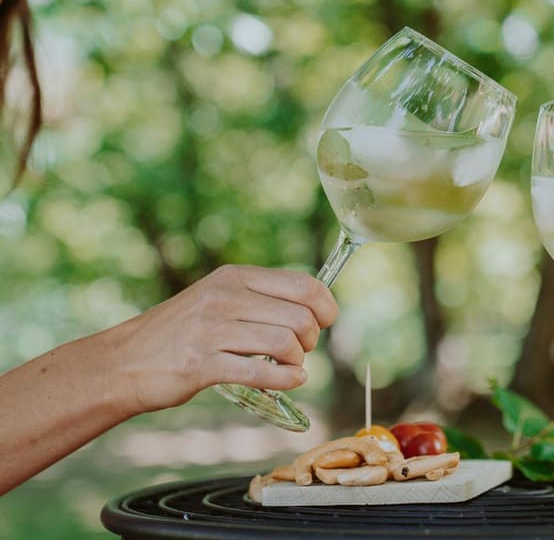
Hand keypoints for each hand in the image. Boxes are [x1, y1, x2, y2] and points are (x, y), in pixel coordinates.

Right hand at [111, 265, 337, 413]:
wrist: (123, 362)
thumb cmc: (180, 332)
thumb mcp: (218, 298)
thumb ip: (259, 298)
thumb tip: (313, 306)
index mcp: (234, 277)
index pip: (303, 284)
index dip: (326, 306)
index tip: (326, 321)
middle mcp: (224, 297)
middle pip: (300, 316)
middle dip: (312, 338)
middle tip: (301, 350)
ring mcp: (211, 330)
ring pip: (284, 343)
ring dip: (298, 361)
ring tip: (291, 366)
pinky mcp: (201, 364)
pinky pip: (260, 373)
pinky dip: (286, 380)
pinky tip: (291, 381)